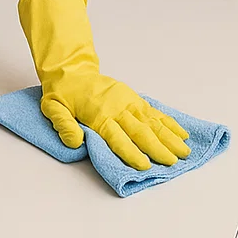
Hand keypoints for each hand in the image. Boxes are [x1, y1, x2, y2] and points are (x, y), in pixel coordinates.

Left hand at [17, 0, 190, 170]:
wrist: (72, 71)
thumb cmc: (63, 94)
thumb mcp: (52, 109)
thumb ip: (64, 126)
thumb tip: (75, 142)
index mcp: (98, 116)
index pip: (117, 138)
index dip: (131, 153)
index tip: (145, 166)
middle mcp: (117, 110)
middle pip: (141, 132)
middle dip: (158, 148)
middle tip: (173, 163)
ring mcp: (128, 103)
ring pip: (152, 122)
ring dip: (169, 137)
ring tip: (185, 151)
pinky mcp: (134, 98)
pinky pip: (154, 112)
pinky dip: (169, 123)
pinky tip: (181, 133)